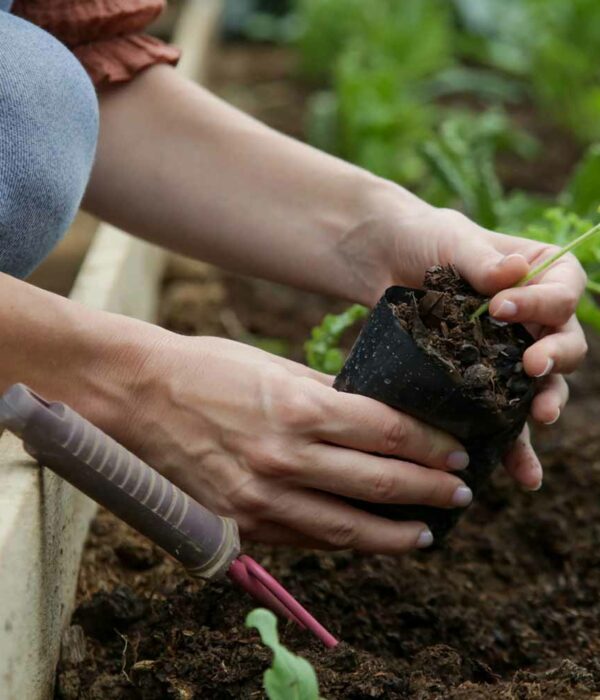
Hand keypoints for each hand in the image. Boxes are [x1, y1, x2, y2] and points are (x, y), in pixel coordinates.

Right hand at [118, 334, 476, 553]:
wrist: (141, 396)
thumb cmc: (210, 370)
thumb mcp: (275, 368)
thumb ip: (329, 395)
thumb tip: (378, 415)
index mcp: (299, 408)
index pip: (388, 432)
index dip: (431, 445)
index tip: (458, 452)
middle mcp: (285, 457)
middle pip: (379, 482)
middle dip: (430, 490)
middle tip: (461, 493)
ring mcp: (261, 497)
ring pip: (348, 528)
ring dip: (397, 534)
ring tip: (428, 532)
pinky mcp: (240, 523)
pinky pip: (306, 539)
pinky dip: (345, 543)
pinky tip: (368, 540)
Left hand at [344, 189, 587, 489]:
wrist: (384, 261)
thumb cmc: (423, 238)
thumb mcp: (451, 239)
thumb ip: (481, 258)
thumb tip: (514, 274)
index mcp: (538, 274)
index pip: (563, 291)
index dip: (543, 303)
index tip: (501, 308)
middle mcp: (533, 317)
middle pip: (564, 343)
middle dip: (555, 358)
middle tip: (532, 366)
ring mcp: (509, 352)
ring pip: (542, 385)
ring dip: (546, 403)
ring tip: (540, 417)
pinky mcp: (481, 381)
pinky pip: (505, 415)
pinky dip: (515, 444)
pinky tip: (521, 474)